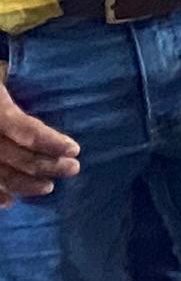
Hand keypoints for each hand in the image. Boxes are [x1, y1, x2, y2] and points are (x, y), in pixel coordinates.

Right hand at [0, 77, 79, 200]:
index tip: (74, 148)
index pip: (24, 130)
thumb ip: (16, 92)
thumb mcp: (1, 78)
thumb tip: (46, 101)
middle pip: (15, 156)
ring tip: (47, 188)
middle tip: (72, 169)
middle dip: (46, 165)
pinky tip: (8, 202)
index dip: (50, 142)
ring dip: (24, 184)